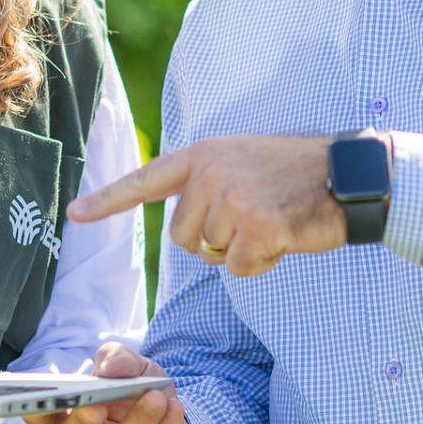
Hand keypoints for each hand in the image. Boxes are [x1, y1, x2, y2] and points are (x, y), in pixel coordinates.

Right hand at [23, 343, 202, 423]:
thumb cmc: (141, 401)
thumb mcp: (134, 371)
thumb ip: (120, 359)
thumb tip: (110, 368)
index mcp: (67, 422)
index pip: (43, 421)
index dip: (36, 413)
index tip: (35, 402)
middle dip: (85, 422)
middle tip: (96, 405)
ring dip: (139, 422)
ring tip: (156, 398)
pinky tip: (174, 410)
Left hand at [67, 136, 345, 276]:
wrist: (348, 174)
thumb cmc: (296, 174)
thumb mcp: (243, 161)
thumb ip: (208, 184)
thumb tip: (187, 232)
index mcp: (203, 155)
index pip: (146, 180)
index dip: (108, 200)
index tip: (74, 214)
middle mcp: (211, 173)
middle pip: (182, 238)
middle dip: (213, 241)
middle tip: (253, 217)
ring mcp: (234, 199)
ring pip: (212, 255)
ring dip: (241, 251)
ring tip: (273, 219)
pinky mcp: (259, 226)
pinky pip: (241, 268)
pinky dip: (262, 264)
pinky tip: (284, 236)